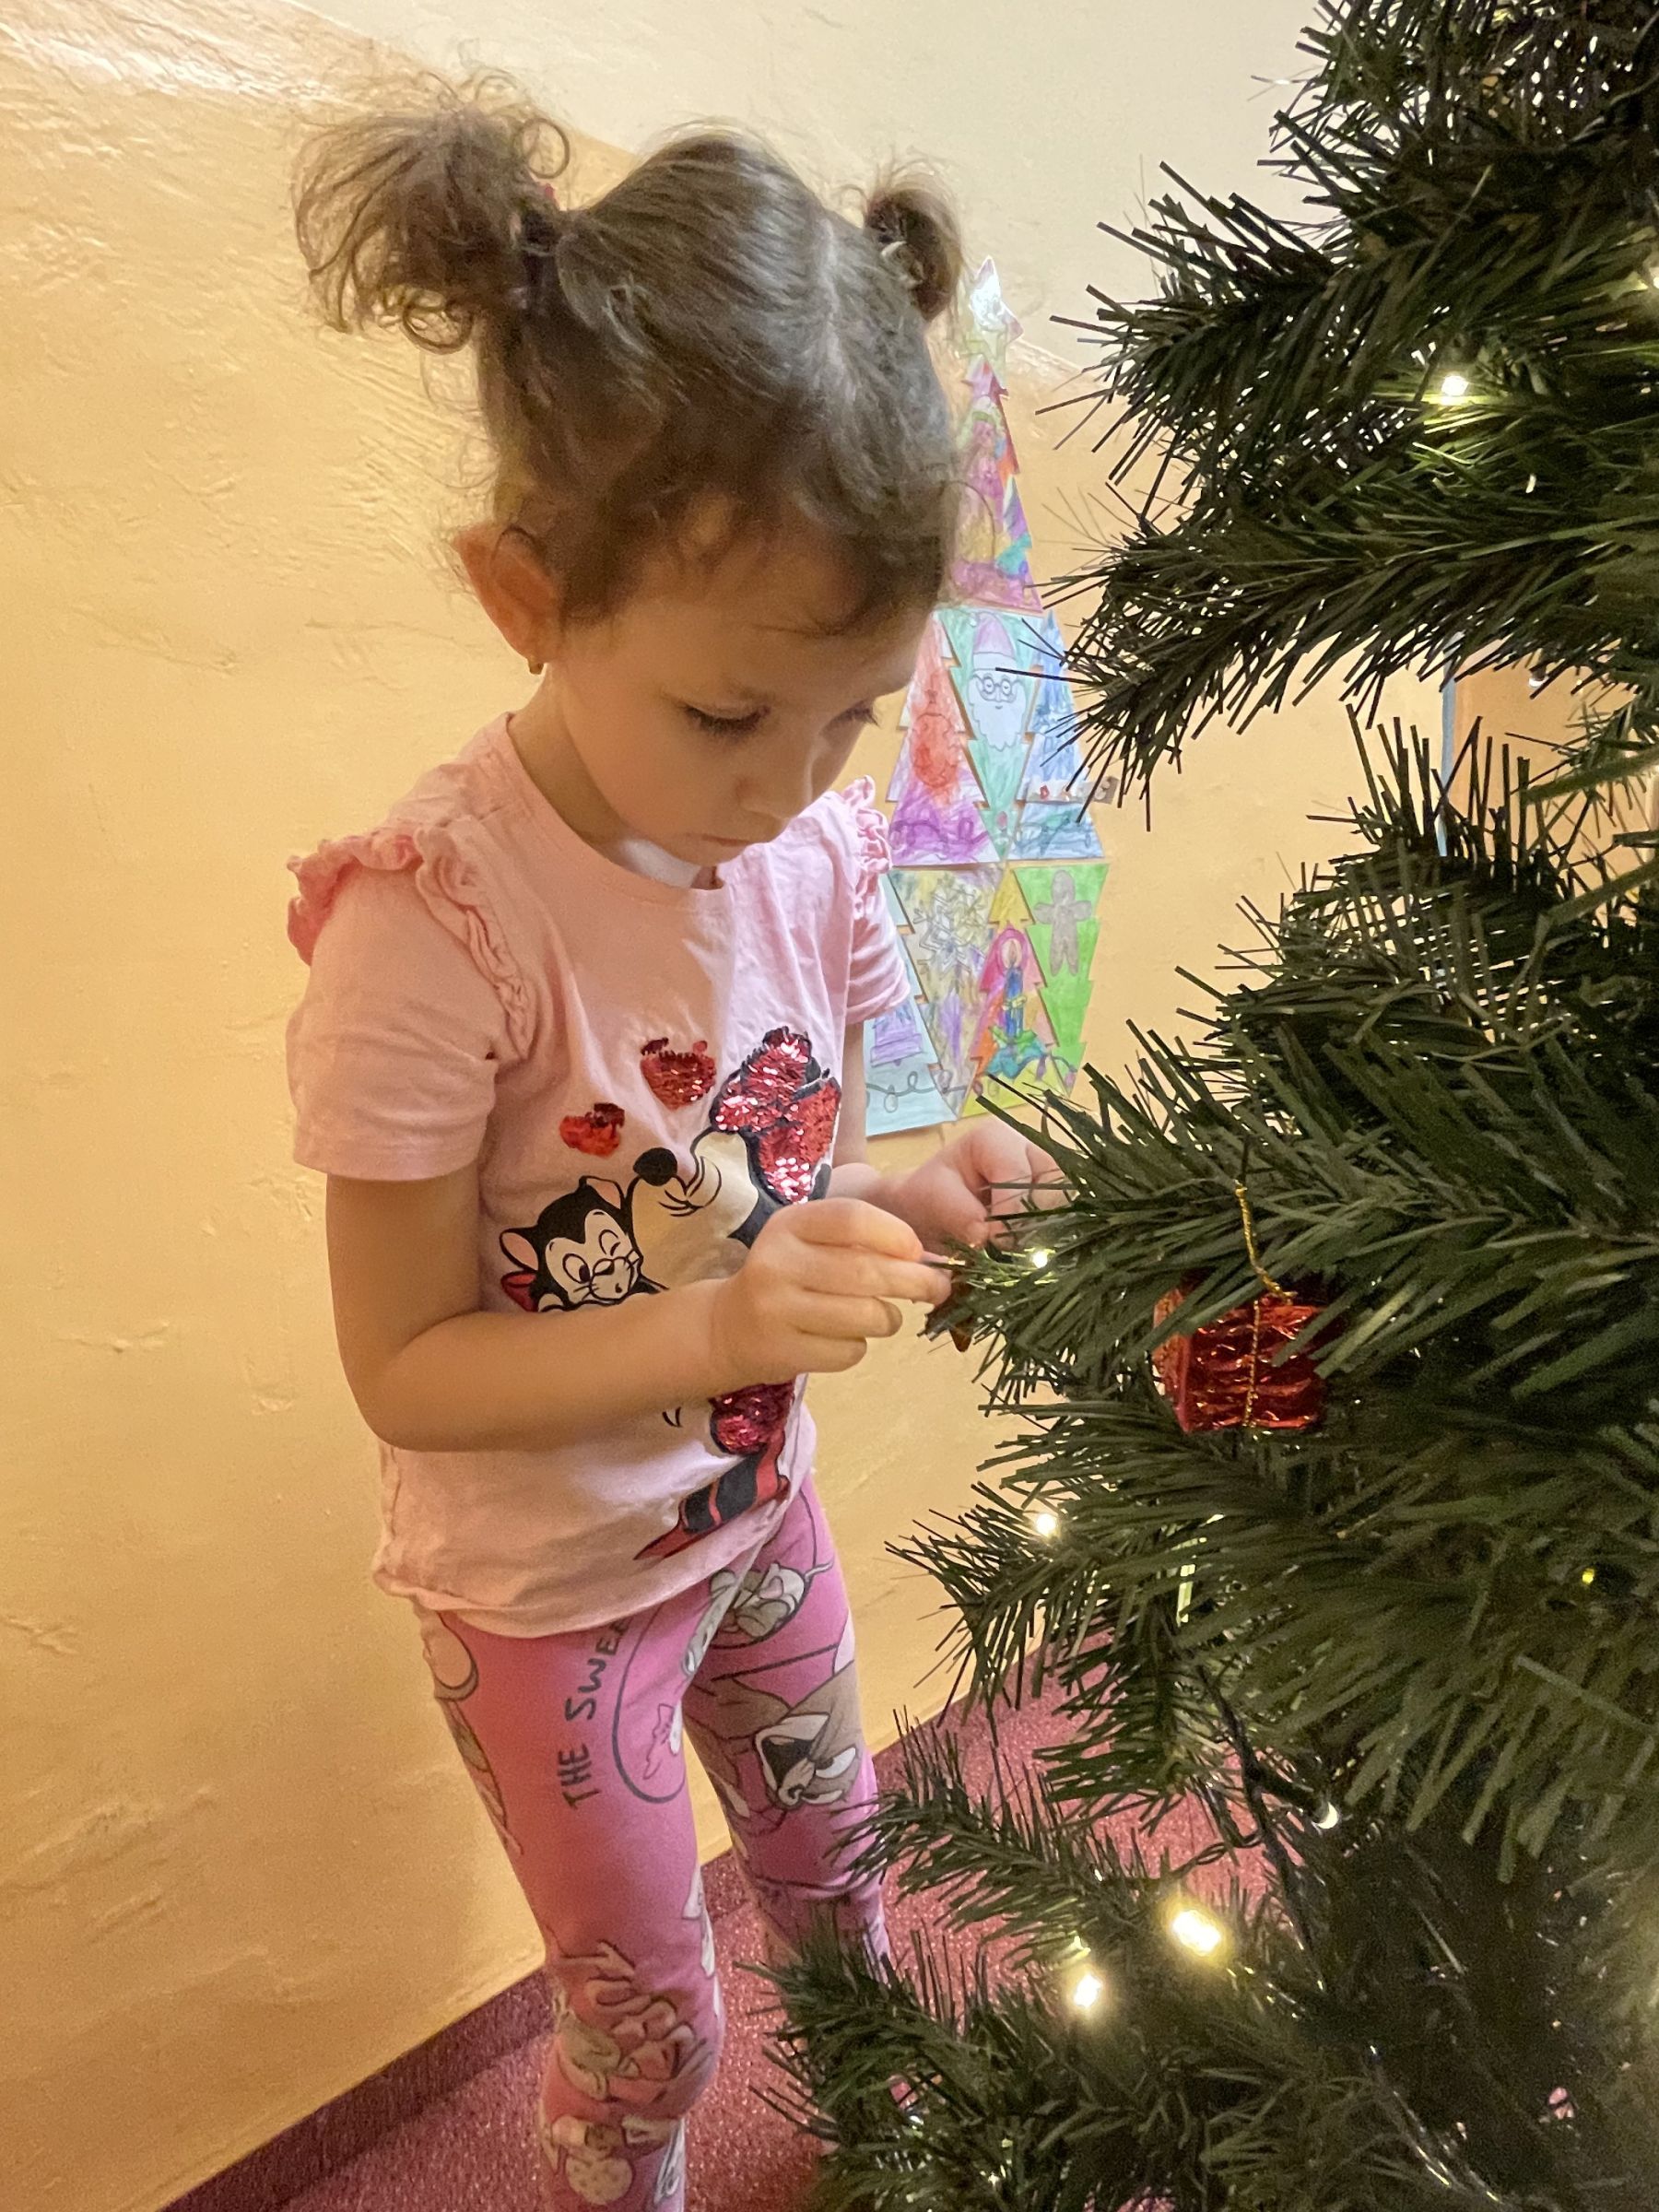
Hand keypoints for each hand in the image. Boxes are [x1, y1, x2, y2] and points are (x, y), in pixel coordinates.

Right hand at [705, 1200, 952, 1386]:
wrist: (728, 1328)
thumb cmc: (788, 1277)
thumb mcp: (809, 1243)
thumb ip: (858, 1241)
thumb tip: (926, 1259)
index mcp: (789, 1225)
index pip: (851, 1218)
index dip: (895, 1234)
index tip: (918, 1251)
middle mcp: (777, 1262)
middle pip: (866, 1271)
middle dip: (915, 1281)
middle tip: (939, 1288)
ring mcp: (776, 1309)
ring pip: (864, 1316)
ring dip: (890, 1319)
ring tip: (886, 1316)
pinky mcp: (783, 1351)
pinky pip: (849, 1351)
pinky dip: (860, 1346)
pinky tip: (843, 1337)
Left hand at [885, 1122, 1064, 1257]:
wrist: (932, 1210)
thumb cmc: (930, 1197)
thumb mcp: (935, 1200)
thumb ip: (963, 1215)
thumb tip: (993, 1237)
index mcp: (997, 1137)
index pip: (1017, 1172)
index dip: (1010, 1209)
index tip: (995, 1241)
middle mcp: (1031, 1148)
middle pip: (1054, 1184)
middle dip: (1032, 1221)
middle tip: (1011, 1249)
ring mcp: (1049, 1173)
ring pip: (1068, 1202)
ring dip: (1046, 1230)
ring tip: (1021, 1252)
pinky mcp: (1057, 1198)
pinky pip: (1068, 1218)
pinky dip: (1051, 1237)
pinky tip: (1031, 1252)